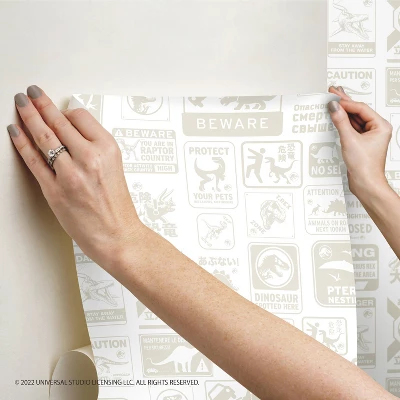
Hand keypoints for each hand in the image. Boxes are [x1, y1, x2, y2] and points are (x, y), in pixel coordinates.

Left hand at [6, 86, 143, 267]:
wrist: (117, 235)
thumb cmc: (116, 206)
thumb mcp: (113, 168)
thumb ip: (93, 148)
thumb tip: (71, 132)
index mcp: (107, 149)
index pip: (80, 117)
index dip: (66, 111)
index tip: (59, 109)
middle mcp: (90, 158)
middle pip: (59, 122)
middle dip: (41, 104)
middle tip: (31, 93)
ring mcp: (70, 174)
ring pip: (43, 136)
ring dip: (28, 116)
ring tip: (20, 104)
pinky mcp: (55, 190)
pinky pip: (33, 160)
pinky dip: (21, 143)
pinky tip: (15, 131)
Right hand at [328, 86, 392, 199]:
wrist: (366, 184)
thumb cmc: (365, 166)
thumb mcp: (350, 140)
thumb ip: (340, 121)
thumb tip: (334, 107)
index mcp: (381, 126)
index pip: (361, 109)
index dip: (346, 102)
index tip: (333, 97)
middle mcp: (377, 130)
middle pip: (358, 112)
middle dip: (344, 103)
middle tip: (332, 93)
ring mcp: (368, 137)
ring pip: (354, 120)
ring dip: (342, 113)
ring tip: (332, 103)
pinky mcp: (360, 143)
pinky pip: (351, 129)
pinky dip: (342, 123)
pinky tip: (335, 118)